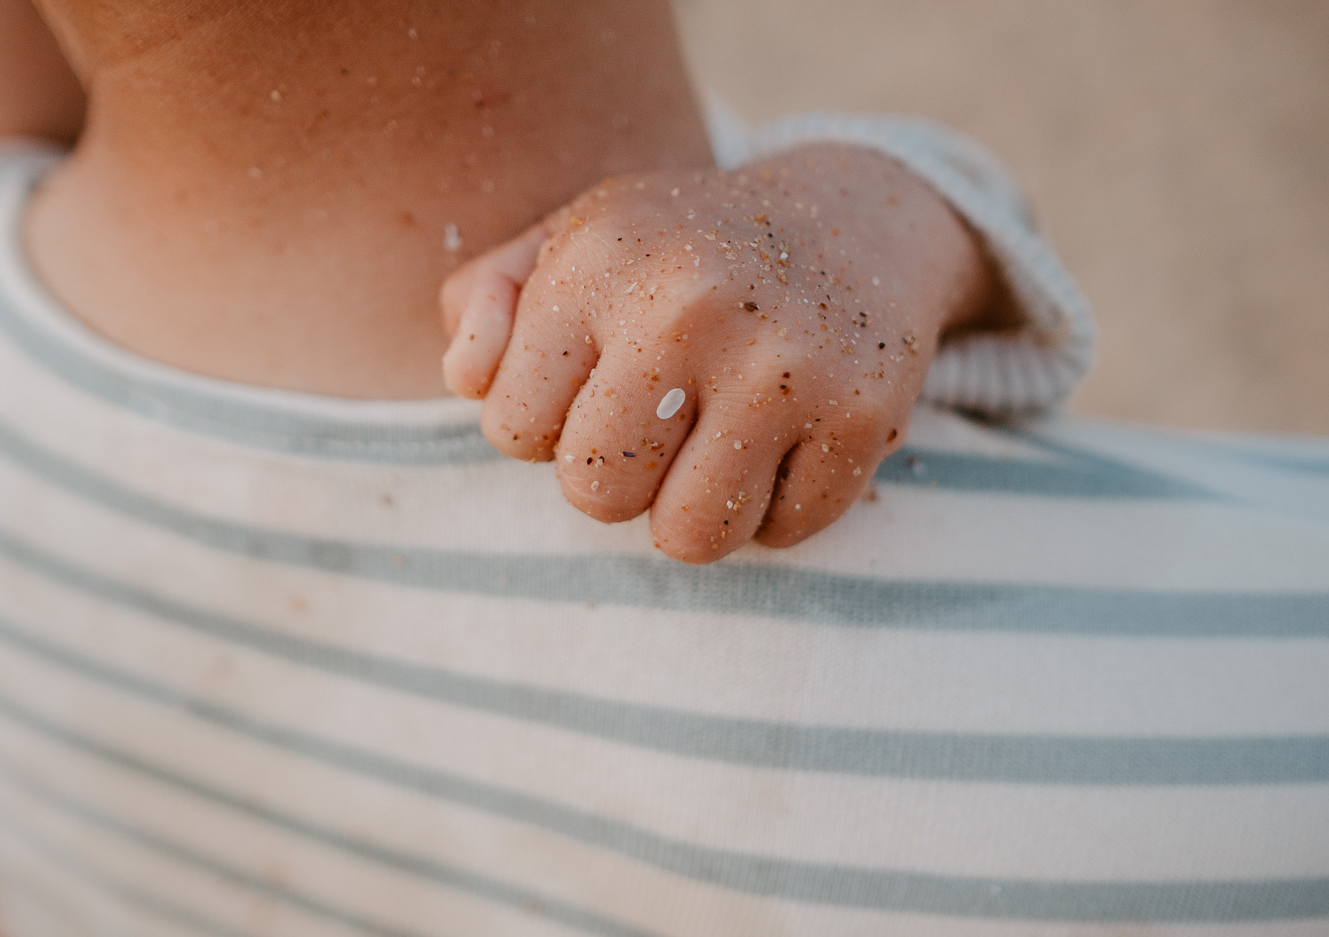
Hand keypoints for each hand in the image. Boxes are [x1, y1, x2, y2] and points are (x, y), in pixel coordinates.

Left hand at [441, 144, 993, 562]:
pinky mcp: (863, 414)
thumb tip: (465, 383)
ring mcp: (783, 365)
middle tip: (656, 427)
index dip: (546, 428)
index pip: (513, 431)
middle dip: (616, 479)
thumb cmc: (682, 250)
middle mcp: (688, 306)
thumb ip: (484, 304)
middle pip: (596, 495)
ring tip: (712, 444)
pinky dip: (774, 507)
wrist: (858, 217)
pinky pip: (781, 534)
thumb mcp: (573, 240)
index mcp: (600, 261)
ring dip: (693, 510)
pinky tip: (782, 439)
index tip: (590, 391)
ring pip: (689, 537)